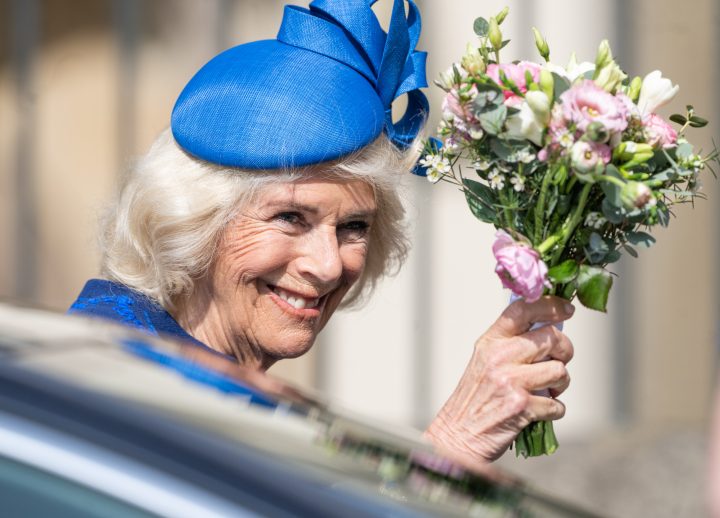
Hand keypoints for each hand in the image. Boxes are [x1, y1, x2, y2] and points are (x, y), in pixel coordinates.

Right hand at [424, 296, 574, 463]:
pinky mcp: (521, 406)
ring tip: (546, 391)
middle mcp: (499, 357)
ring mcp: (510, 381)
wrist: (458, 435)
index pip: (522, 310)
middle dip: (565, 351)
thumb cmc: (475, 399)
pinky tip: (538, 412)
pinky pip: (557, 404)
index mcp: (490, 342)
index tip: (566, 309)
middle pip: (551, 338)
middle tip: (558, 362)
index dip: (550, 305)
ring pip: (559, 370)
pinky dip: (553, 411)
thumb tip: (550, 331)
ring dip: (560, 384)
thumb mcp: (485, 361)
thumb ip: (511, 344)